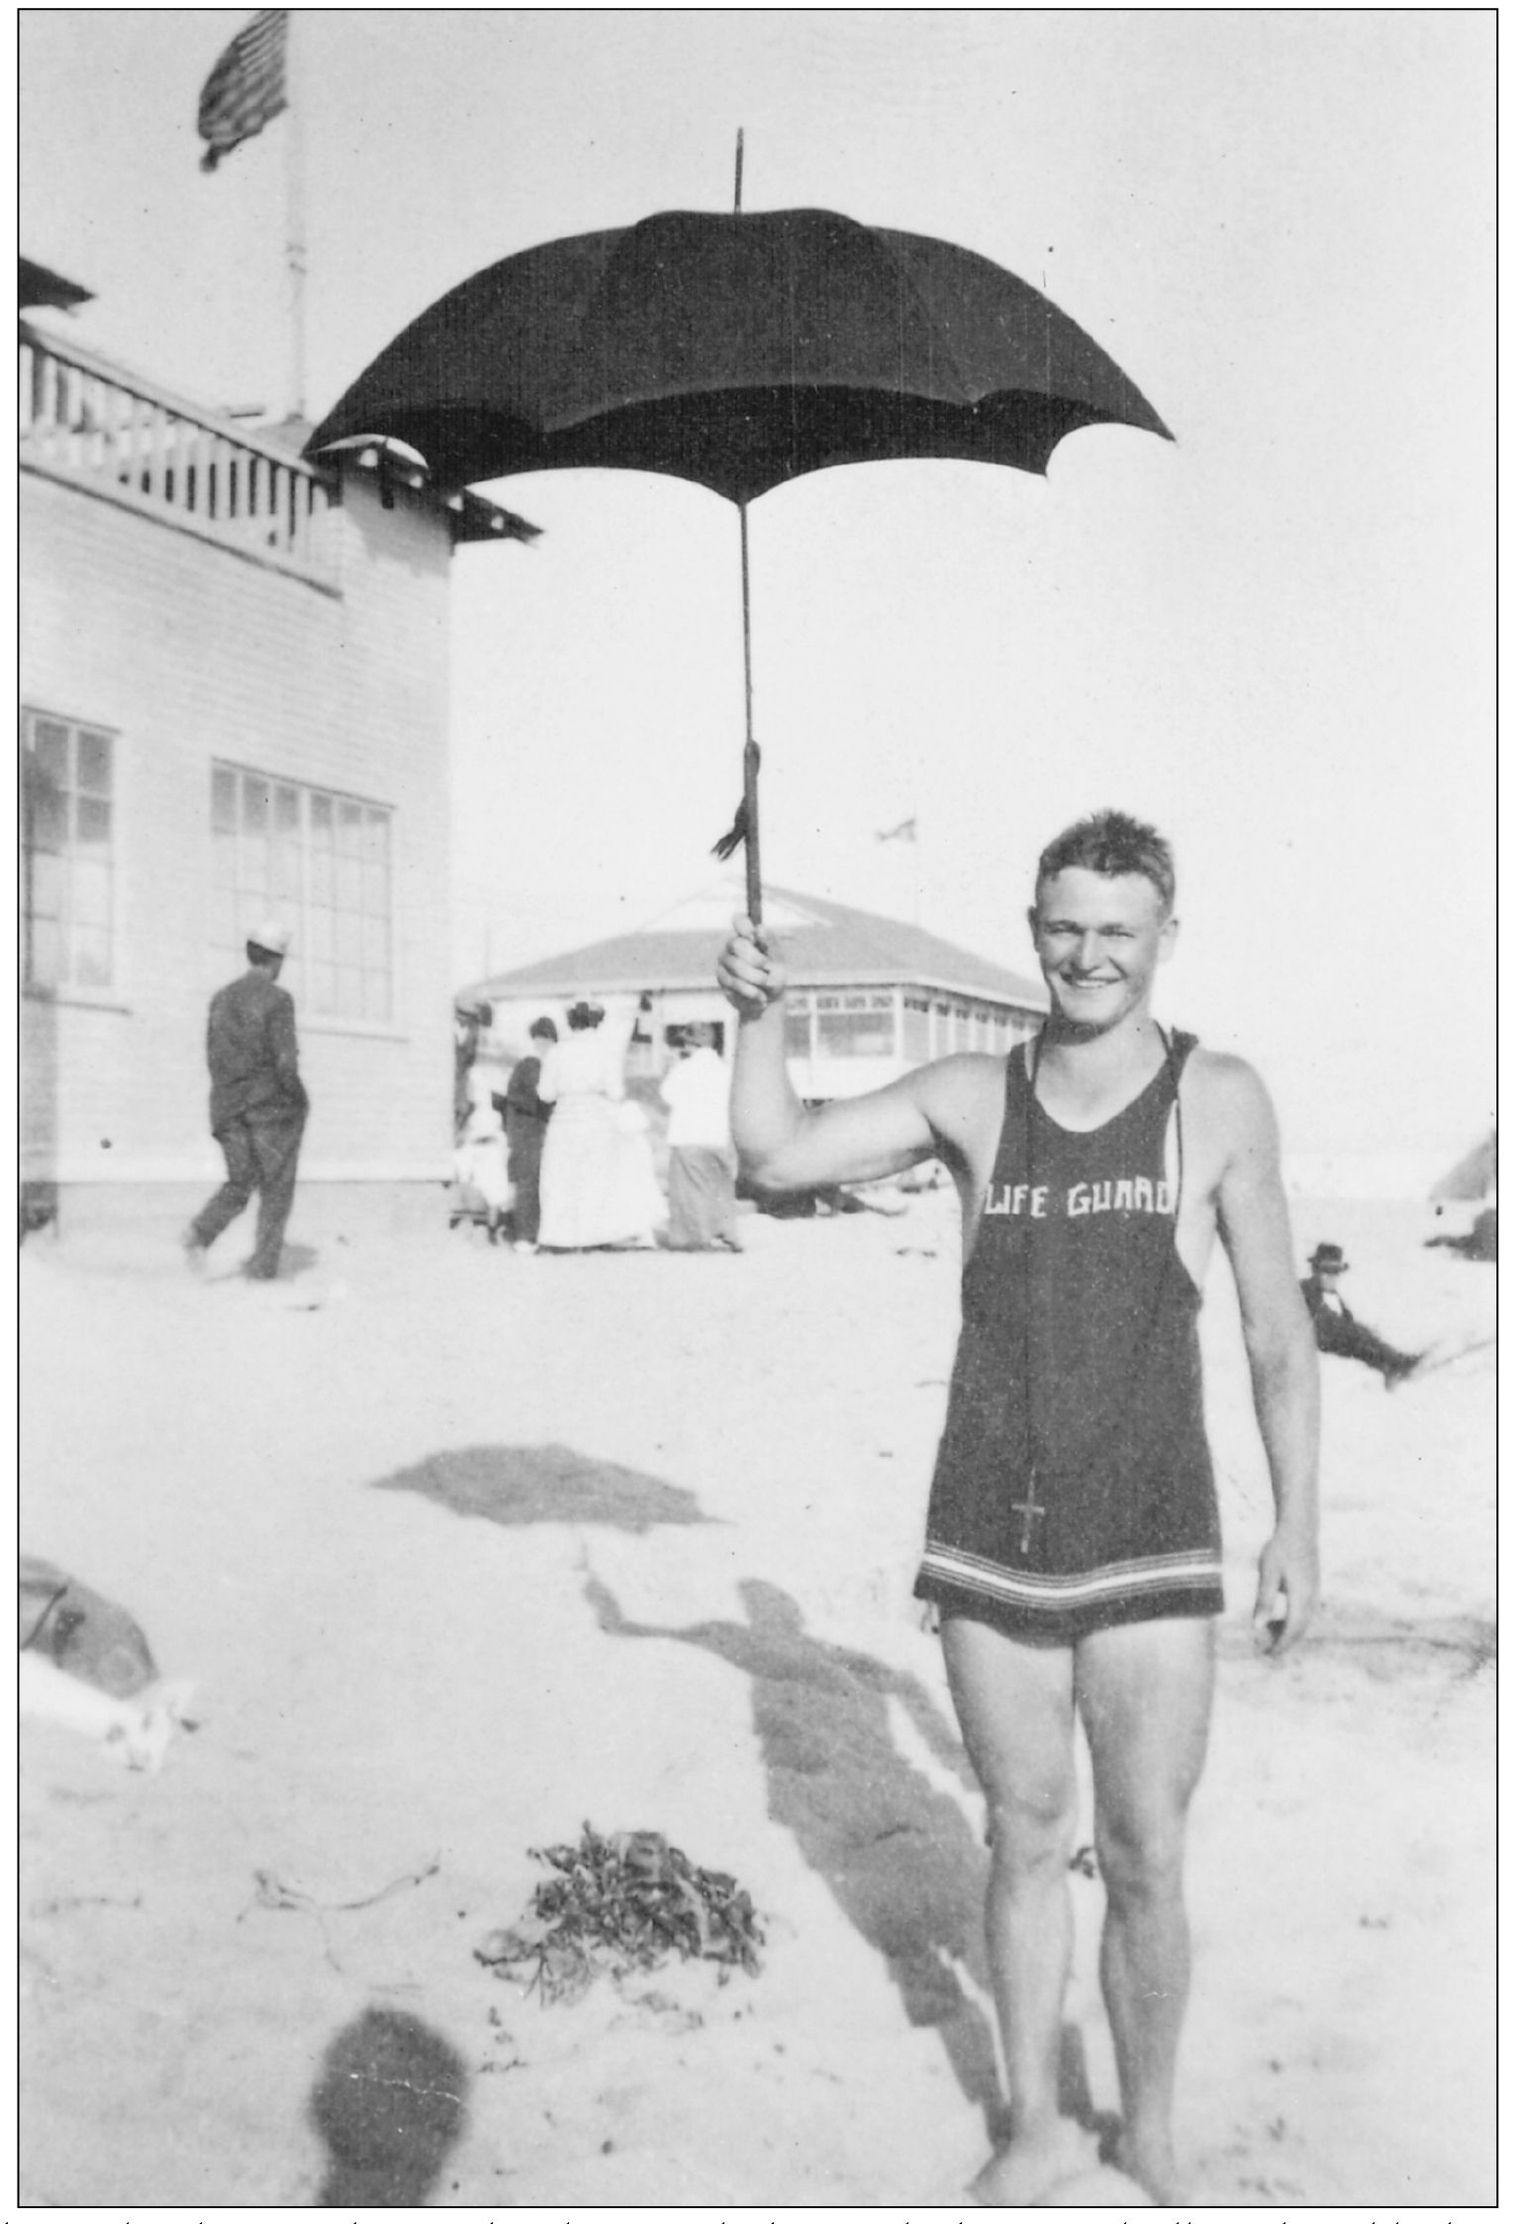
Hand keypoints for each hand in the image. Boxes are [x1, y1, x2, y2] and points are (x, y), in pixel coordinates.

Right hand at [716, 915, 785, 1014]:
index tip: (754, 938)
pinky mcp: (721, 977)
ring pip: (736, 966)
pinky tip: (761, 996)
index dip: (744, 926)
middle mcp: (731, 944)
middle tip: (768, 967)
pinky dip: (752, 991)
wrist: (769, 998)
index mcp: (747, 935)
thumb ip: (770, 943)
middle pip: (736, 944)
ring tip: (767, 984)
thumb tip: (759, 928)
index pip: (739, 920)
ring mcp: (724, 960)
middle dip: (756, 959)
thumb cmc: (774, 973)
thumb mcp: (778, 958)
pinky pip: (734, 983)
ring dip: (757, 978)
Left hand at [1252, 1526, 1319, 1655]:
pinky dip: (1290, 1622)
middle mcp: (1312, 1599)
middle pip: (1299, 1630)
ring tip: (1265, 1635)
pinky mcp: (1313, 1590)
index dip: (1280, 1646)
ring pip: (1302, 1623)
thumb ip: (1264, 1600)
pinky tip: (1275, 1620)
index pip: (1292, 1631)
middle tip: (1262, 1651)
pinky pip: (1304, 1614)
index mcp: (1302, 1597)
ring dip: (1285, 1633)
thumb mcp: (1268, 1573)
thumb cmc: (1280, 1548)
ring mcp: (1315, 1594)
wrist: (1299, 1529)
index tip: (1265, 1655)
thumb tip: (1257, 1627)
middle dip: (1282, 1643)